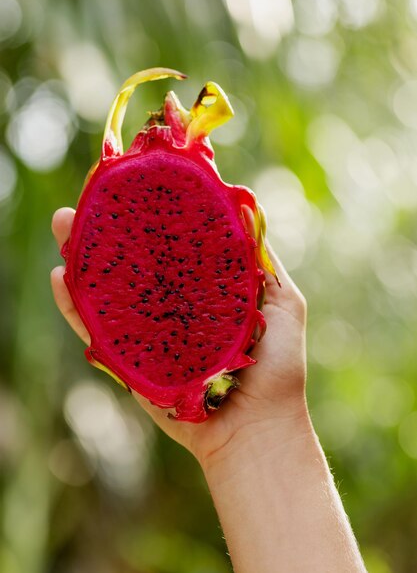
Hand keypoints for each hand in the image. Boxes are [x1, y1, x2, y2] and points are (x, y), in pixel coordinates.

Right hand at [51, 207, 308, 469]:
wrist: (258, 428)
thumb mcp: (282, 302)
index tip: (134, 186)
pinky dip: (75, 307)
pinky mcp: (128, 362)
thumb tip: (244, 210)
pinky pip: (95, 332)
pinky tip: (61, 278)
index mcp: (201, 289)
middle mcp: (169, 306)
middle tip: (86, 201)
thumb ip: (262, 263)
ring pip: (106, 290)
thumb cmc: (277, 366)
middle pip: (131, 262)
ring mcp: (146, 332)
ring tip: (65, 225)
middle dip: (105, 230)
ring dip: (80, 258)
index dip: (150, 217)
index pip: (169, 245)